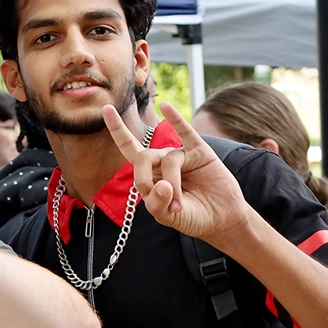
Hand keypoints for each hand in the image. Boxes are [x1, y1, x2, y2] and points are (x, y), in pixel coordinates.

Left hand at [104, 102, 249, 244]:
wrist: (221, 220)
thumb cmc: (191, 217)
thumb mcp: (167, 216)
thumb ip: (157, 204)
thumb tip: (162, 185)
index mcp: (150, 174)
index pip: (130, 150)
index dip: (118, 130)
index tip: (106, 109)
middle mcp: (163, 161)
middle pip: (143, 156)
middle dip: (145, 178)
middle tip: (161, 198)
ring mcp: (182, 155)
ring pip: (168, 160)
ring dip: (173, 185)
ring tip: (180, 206)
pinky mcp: (200, 151)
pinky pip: (186, 132)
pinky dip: (176, 119)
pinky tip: (166, 107)